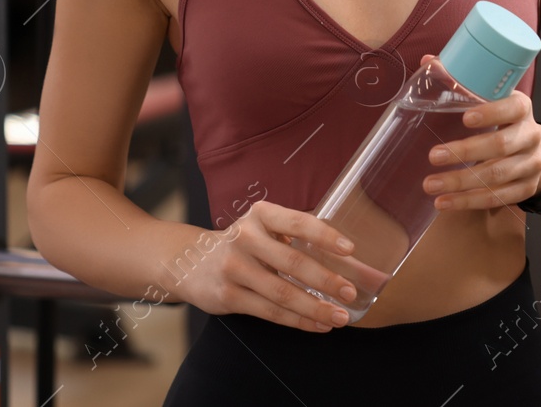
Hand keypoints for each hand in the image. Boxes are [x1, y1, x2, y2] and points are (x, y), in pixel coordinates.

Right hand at [173, 200, 360, 332]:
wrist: (190, 261)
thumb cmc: (243, 243)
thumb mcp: (263, 227)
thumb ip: (295, 236)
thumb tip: (346, 256)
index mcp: (261, 215)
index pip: (298, 222)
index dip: (325, 236)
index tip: (350, 249)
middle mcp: (246, 238)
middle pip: (293, 262)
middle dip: (327, 280)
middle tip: (351, 292)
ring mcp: (234, 268)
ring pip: (282, 293)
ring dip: (315, 307)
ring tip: (340, 317)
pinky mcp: (228, 296)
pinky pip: (269, 311)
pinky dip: (297, 320)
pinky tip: (317, 325)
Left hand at [418, 53, 540, 210]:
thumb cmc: (505, 119)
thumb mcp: (493, 98)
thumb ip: (462, 82)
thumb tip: (428, 62)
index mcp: (522, 108)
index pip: (512, 108)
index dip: (491, 113)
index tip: (465, 118)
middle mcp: (530, 136)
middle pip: (501, 146)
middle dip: (465, 152)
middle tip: (433, 156)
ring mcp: (531, 165)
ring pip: (497, 177)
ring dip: (461, 183)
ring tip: (430, 184)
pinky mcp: (526, 189)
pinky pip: (498, 198)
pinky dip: (469, 202)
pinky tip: (444, 203)